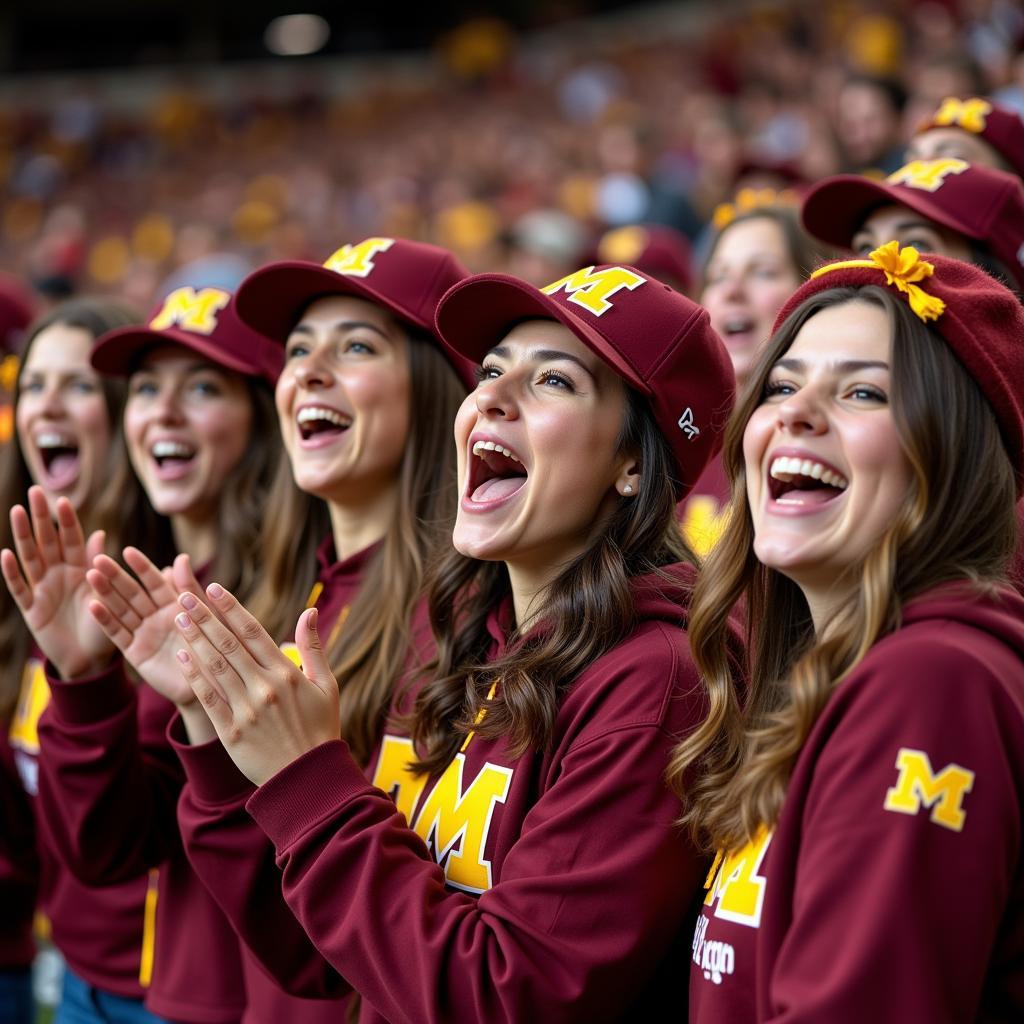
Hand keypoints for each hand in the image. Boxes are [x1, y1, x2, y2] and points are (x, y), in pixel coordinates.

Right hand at [1, 486, 113, 678]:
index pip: (72, 539)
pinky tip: (6, 554)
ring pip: (31, 558)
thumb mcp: (107, 593)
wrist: (91, 658)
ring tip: (17, 511)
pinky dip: (13, 572)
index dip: (67, 520)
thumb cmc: (103, 623)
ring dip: (24, 536)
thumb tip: (101, 533)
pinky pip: (20, 588)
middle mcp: (59, 575)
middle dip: (41, 517)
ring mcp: (43, 590)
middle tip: (35, 491)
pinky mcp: (32, 609)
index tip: (62, 499)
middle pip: (48, 541)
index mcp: (80, 569)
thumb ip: (100, 565)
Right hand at [87, 549, 206, 707]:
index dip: (142, 567)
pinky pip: (118, 634)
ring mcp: (144, 633)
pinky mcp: (135, 652)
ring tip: (90, 575)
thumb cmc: (216, 647)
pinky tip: (92, 605)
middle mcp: (156, 616)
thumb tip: (181, 557)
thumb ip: (190, 589)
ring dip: (106, 593)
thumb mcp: (204, 615)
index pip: (155, 582)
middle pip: (133, 593)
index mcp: (175, 604)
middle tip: (98, 559)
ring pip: (122, 609)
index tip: (127, 550)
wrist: (212, 683)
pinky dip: (105, 620)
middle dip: (116, 576)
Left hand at [173, 583, 340, 785]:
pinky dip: (193, 674)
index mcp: (286, 673)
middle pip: (228, 643)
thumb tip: (309, 611)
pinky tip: (181, 655)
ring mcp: (246, 709)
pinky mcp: (231, 731)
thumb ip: (314, 647)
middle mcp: (264, 687)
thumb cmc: (320, 728)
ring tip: (178, 618)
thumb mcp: (327, 685)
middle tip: (184, 595)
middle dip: (204, 617)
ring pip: (214, 666)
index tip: (212, 588)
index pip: (252, 631)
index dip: (230, 607)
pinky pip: (208, 697)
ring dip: (194, 639)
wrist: (309, 779)